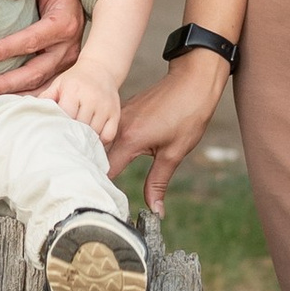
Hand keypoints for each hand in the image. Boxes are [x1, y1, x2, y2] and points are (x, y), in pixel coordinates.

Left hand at [0, 0, 82, 96]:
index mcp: (64, 23)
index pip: (32, 40)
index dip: (7, 49)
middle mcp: (68, 47)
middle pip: (35, 71)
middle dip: (6, 82)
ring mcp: (67, 62)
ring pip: (40, 85)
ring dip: (13, 94)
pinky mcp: (62, 70)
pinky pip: (44, 88)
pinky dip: (25, 97)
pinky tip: (4, 102)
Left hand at [46, 60, 122, 141]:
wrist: (101, 68)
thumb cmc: (75, 80)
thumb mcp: (58, 84)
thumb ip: (46, 98)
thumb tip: (30, 112)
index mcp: (73, 90)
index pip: (66, 116)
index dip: (60, 126)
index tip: (55, 132)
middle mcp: (91, 98)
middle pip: (80, 126)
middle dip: (72, 135)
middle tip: (65, 141)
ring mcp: (105, 106)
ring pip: (94, 133)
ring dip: (85, 139)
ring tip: (77, 142)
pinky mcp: (115, 113)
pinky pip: (108, 135)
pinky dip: (100, 140)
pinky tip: (92, 139)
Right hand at [112, 52, 228, 211]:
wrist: (194, 80)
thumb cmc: (188, 114)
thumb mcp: (174, 153)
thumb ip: (158, 183)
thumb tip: (155, 211)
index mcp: (129, 138)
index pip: (104, 171)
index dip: (103, 189)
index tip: (104, 203)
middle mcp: (118, 126)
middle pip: (96, 157)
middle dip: (95, 176)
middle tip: (97, 196)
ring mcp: (119, 116)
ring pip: (100, 143)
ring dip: (99, 160)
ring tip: (97, 180)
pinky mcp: (123, 111)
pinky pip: (108, 132)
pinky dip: (107, 146)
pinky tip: (109, 158)